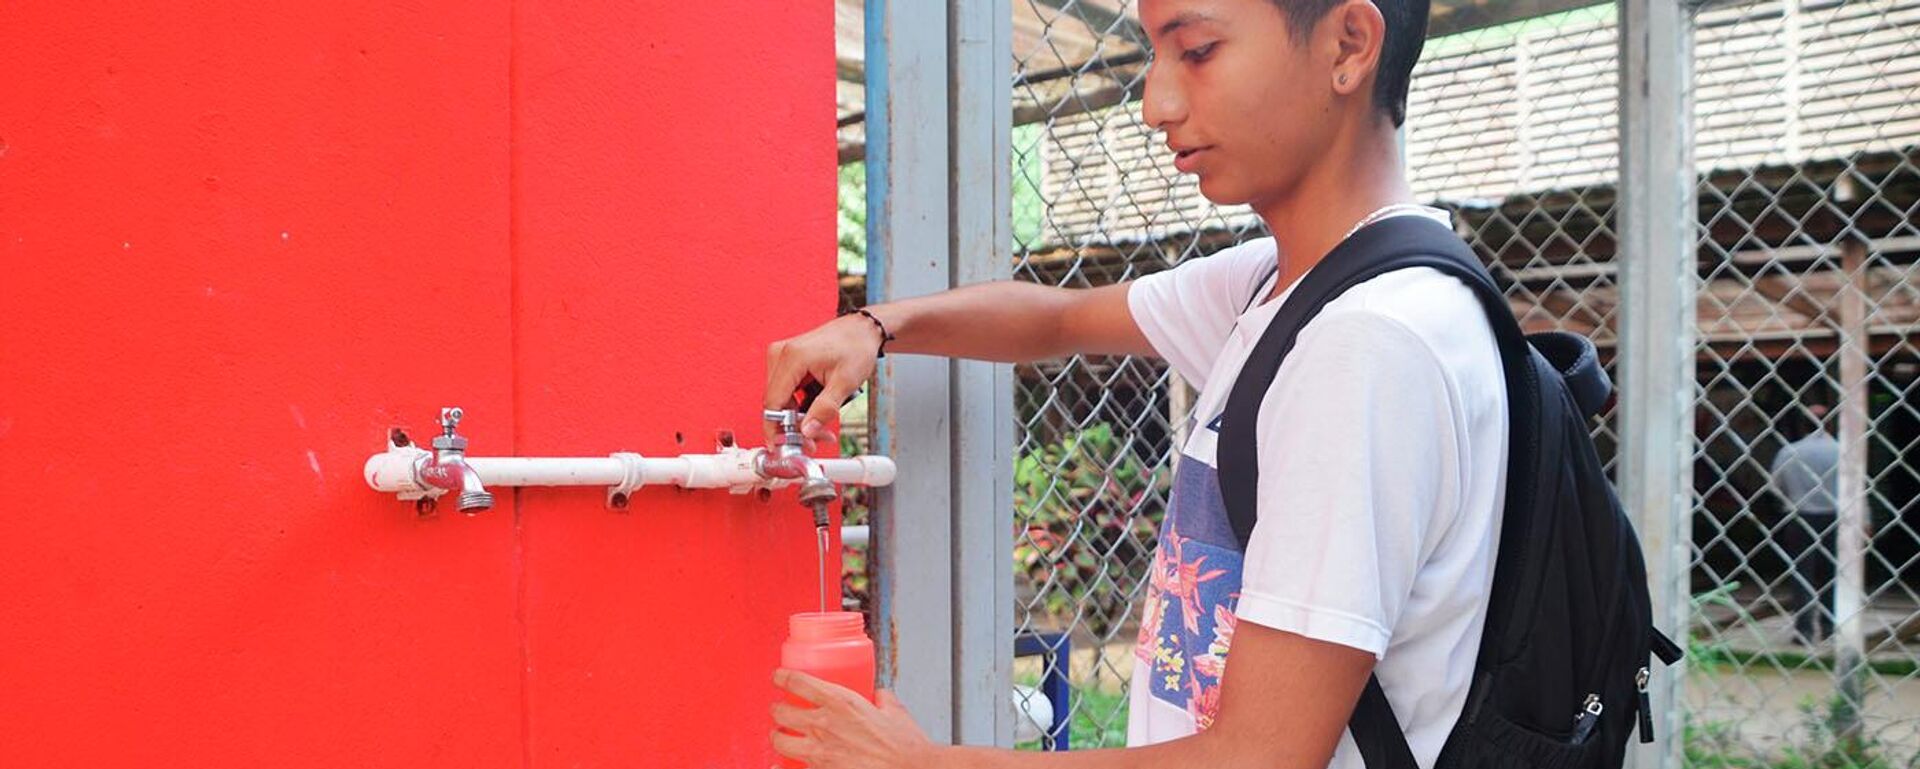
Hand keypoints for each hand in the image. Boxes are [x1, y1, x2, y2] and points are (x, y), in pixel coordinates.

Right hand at [764, 314, 885, 448]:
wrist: (862, 330)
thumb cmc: (856, 347)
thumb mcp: (845, 382)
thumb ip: (824, 409)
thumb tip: (807, 431)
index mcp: (792, 357)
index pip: (773, 403)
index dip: (776, 429)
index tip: (783, 448)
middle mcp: (781, 355)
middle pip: (777, 404)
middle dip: (794, 427)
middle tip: (815, 442)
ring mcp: (782, 357)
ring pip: (781, 401)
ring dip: (798, 419)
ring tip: (822, 430)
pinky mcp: (787, 362)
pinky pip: (787, 392)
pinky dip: (800, 407)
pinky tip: (816, 415)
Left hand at [769, 669, 937, 768]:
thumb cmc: (904, 746)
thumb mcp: (895, 711)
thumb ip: (882, 699)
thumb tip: (880, 696)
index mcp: (841, 703)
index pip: (798, 682)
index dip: (782, 677)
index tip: (778, 677)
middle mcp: (824, 725)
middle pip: (782, 712)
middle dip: (777, 709)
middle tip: (779, 708)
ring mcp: (820, 752)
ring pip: (781, 741)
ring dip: (777, 736)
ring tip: (780, 735)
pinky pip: (793, 768)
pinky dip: (784, 766)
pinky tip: (781, 765)